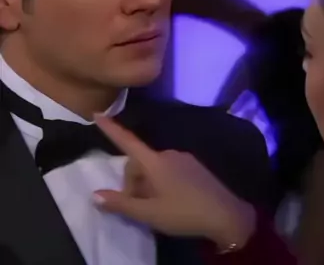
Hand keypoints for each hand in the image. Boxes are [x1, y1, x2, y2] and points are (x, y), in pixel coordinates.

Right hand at [93, 116, 255, 249]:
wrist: (224, 214)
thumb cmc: (183, 213)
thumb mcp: (149, 213)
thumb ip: (121, 203)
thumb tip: (95, 193)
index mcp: (155, 162)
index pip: (128, 142)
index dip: (111, 129)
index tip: (98, 113)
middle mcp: (168, 154)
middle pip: (139, 161)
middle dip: (132, 180)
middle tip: (138, 205)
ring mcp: (183, 158)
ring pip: (154, 167)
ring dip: (147, 183)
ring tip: (155, 206)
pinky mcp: (194, 165)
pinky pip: (168, 169)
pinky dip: (161, 182)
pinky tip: (170, 200)